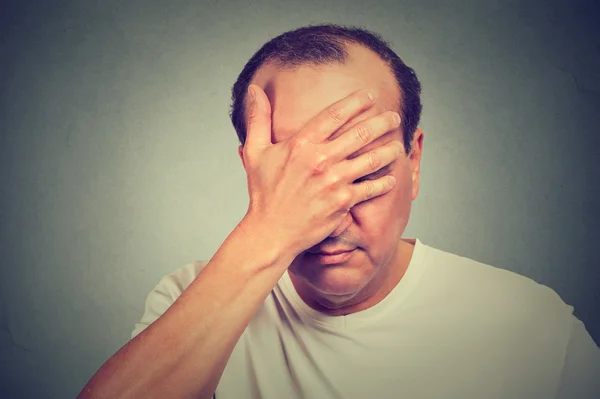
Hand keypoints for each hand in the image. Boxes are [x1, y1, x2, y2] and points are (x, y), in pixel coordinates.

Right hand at [240, 84, 402, 257]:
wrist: (271, 231)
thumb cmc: (263, 193)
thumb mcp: (255, 152)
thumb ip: (258, 118)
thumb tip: (254, 90)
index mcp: (301, 144)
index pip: (335, 115)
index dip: (357, 102)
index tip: (371, 96)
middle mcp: (320, 160)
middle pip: (360, 134)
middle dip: (382, 122)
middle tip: (394, 117)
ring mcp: (334, 181)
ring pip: (371, 160)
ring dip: (390, 151)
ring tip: (399, 146)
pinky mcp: (343, 202)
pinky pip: (371, 188)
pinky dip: (384, 182)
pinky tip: (391, 178)